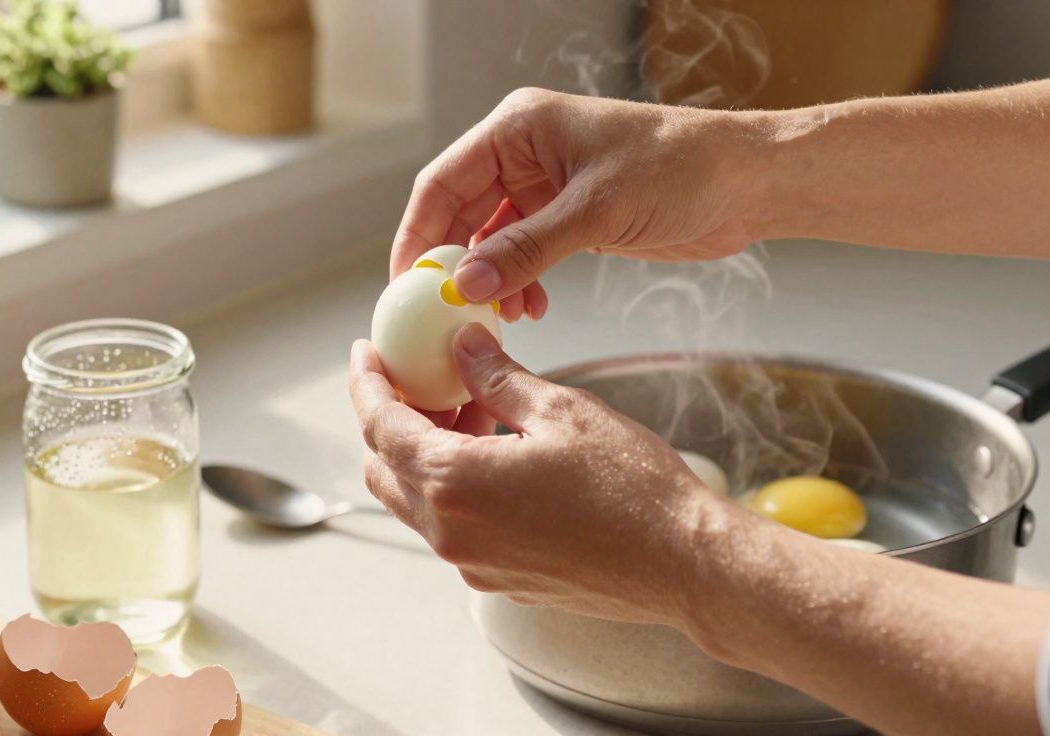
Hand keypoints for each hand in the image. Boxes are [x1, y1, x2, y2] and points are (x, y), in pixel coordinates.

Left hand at [348, 322, 724, 627]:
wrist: (683, 564)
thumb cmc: (632, 489)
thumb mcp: (560, 410)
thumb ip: (497, 377)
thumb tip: (462, 346)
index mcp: (454, 485)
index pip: (380, 426)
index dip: (368, 383)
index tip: (366, 354)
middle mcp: (450, 534)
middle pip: (386, 468)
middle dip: (390, 417)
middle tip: (418, 377)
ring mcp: (473, 564)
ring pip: (417, 500)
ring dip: (425, 451)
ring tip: (470, 405)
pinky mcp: (499, 578)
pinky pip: (452, 526)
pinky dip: (453, 484)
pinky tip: (495, 451)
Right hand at [391, 87, 762, 318]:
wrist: (747, 182)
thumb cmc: (681, 168)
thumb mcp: (594, 211)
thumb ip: (526, 249)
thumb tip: (464, 284)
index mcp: (518, 128)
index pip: (442, 182)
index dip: (418, 234)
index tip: (406, 284)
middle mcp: (524, 153)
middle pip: (460, 214)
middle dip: (453, 265)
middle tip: (445, 314)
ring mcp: (546, 185)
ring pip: (491, 239)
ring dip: (491, 279)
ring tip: (502, 314)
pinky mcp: (569, 216)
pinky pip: (524, 252)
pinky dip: (521, 281)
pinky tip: (531, 307)